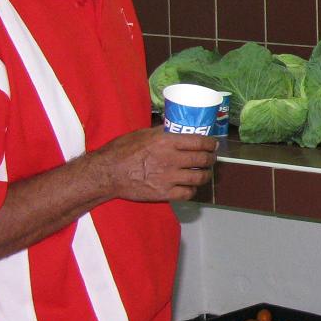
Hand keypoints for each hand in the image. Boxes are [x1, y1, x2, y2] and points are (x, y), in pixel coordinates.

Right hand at [92, 126, 216, 201]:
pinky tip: (190, 187)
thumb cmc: (121, 150)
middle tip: (210, 159)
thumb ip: (161, 132)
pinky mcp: (164, 193)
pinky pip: (188, 193)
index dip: (211, 144)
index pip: (199, 142)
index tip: (213, 145)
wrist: (107, 173)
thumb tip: (175, 127)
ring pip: (199, 177)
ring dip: (205, 175)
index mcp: (166, 142)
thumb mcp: (142, 134)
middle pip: (202, 159)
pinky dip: (192, 190)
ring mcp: (168, 177)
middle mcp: (170, 159)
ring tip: (204, 173)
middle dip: (210, 159)